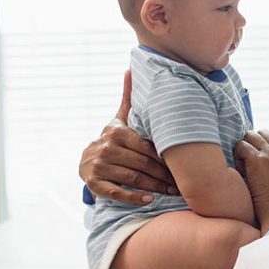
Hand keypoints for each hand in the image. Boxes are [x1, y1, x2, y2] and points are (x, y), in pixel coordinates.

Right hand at [79, 70, 176, 204]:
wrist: (86, 160)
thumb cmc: (113, 139)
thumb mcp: (119, 119)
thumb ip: (129, 98)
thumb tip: (130, 68)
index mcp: (116, 132)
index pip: (146, 147)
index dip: (165, 158)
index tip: (181, 165)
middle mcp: (106, 148)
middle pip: (142, 164)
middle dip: (163, 175)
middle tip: (182, 183)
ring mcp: (98, 167)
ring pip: (132, 179)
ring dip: (154, 187)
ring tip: (172, 192)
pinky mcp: (94, 184)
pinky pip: (116, 192)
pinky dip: (133, 197)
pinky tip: (149, 200)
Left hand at [234, 130, 268, 234]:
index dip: (266, 145)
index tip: (260, 157)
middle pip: (264, 133)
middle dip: (254, 143)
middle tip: (249, 159)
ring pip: (251, 136)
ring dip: (244, 148)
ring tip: (244, 165)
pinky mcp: (257, 158)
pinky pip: (241, 146)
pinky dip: (238, 155)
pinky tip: (241, 170)